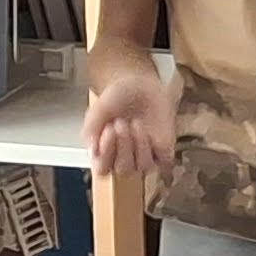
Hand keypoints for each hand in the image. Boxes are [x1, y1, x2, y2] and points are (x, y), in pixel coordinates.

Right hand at [84, 66, 175, 180]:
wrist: (139, 85)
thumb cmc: (117, 98)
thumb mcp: (99, 109)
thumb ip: (92, 127)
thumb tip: (92, 147)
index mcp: (104, 153)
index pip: (102, 170)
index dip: (106, 154)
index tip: (107, 130)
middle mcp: (123, 158)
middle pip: (123, 170)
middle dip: (122, 146)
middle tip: (120, 124)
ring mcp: (144, 155)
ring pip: (143, 167)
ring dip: (139, 146)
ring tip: (135, 124)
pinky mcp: (164, 150)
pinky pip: (164, 161)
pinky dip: (158, 150)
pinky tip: (151, 133)